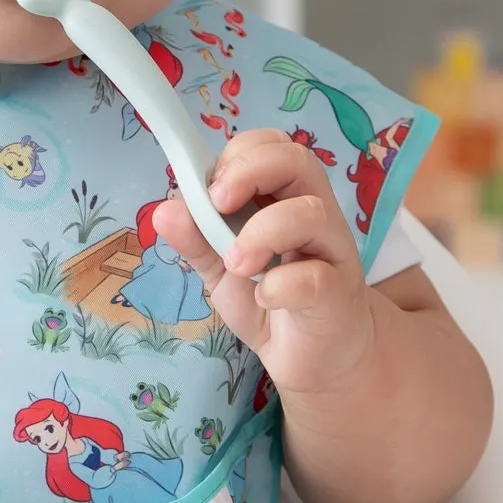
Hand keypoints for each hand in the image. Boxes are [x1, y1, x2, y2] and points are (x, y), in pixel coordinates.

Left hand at [153, 127, 374, 396]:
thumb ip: (196, 240)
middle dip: (249, 172)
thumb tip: (164, 210)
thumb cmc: (272, 299)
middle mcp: (315, 214)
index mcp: (284, 197)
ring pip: (311, 212)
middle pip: (297, 159)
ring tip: (236, 265)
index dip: (237, 155)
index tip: (209, 188)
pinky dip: (279, 286)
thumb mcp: (220, 269)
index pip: (270, 146)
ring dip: (261, 233)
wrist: (316, 356)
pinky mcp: (338, 294)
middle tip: (218, 206)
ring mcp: (332, 251)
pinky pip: (314, 277)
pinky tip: (265, 298)